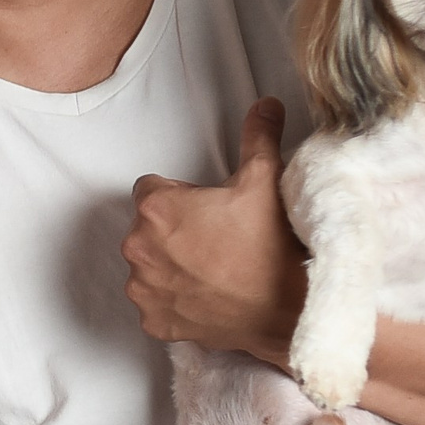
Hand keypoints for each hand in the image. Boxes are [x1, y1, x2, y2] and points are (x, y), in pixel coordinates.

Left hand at [123, 97, 306, 361]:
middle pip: (147, 228)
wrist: (286, 309)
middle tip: (215, 239)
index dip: (180, 196)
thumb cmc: (271, 244)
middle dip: (173, 230)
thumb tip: (265, 104)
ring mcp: (143, 288)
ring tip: (212, 268)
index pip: (150, 189)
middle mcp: (138, 247)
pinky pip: (155, 303)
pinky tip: (205, 295)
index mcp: (155, 208)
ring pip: (149, 265)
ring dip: (170, 264)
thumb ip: (257, 137)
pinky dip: (173, 300)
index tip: (207, 208)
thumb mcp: (265, 181)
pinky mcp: (154, 320)